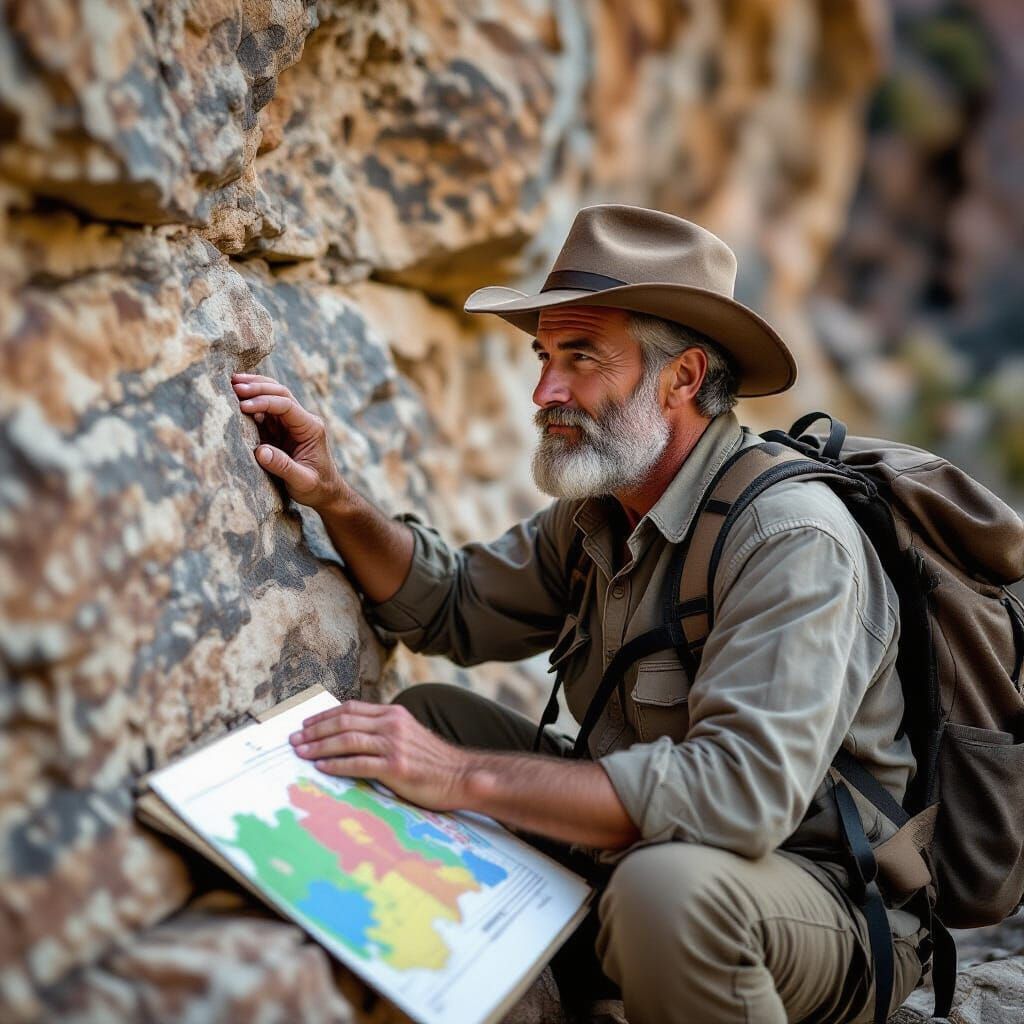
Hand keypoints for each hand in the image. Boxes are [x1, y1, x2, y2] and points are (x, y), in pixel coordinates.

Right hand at [231, 373, 345, 509]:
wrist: (325, 493)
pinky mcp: (280, 431)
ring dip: (253, 389)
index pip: (286, 405)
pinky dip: (251, 404)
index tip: (243, 406)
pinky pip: (265, 412)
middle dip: (257, 387)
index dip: (264, 402)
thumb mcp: (303, 481)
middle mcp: (302, 421)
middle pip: (280, 393)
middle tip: (233, 384)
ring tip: (231, 384)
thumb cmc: (317, 488)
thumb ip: (283, 467)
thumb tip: (260, 452)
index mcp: (310, 428)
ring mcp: (291, 424)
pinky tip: (235, 400)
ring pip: (273, 397)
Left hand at [289, 701, 471, 811]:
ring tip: (300, 753)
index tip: (305, 724)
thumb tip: (350, 735)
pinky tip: (322, 768)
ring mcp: (394, 744)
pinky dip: (336, 765)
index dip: (324, 715)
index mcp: (393, 713)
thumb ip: (383, 731)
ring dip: (319, 746)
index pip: (351, 708)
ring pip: (346, 740)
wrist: (460, 775)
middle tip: (294, 739)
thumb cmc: (432, 760)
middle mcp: (392, 724)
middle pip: (344, 721)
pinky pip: (358, 764)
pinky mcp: (395, 767)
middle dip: (314, 730)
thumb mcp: (408, 734)